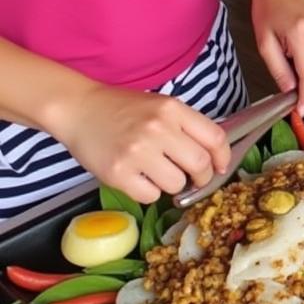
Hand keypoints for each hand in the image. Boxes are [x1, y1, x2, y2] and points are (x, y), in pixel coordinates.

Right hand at [59, 86, 229, 203]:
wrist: (80, 109)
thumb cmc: (124, 108)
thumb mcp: (162, 106)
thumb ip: (186, 125)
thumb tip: (213, 154)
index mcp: (174, 109)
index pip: (214, 137)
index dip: (223, 157)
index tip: (221, 167)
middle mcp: (159, 129)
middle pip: (200, 164)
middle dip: (203, 177)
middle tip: (196, 179)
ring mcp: (138, 152)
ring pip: (176, 184)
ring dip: (174, 185)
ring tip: (161, 175)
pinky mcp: (118, 174)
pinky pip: (149, 196)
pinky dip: (149, 193)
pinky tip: (140, 179)